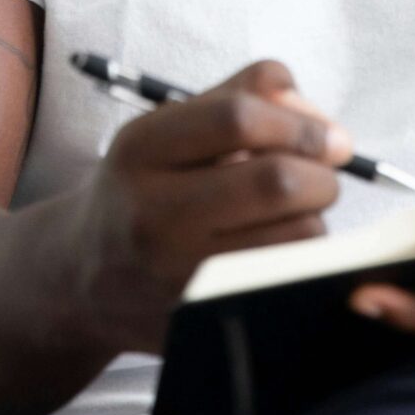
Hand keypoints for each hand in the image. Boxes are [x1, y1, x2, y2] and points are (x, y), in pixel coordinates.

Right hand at [70, 59, 350, 354]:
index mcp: (141, 149)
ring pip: (297, 237)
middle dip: (323, 175)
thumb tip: (313, 112)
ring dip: (315, 220)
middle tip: (323, 176)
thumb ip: (242, 94)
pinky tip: (278, 250)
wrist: (83, 275)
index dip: (301, 123)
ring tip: (292, 216)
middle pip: (278, 182)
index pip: (237, 119)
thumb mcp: (169, 127)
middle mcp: (152, 213)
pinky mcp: (203, 319)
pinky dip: (303, 260)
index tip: (331, 137)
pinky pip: (289, 281)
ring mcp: (176, 274)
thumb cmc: (144, 187)